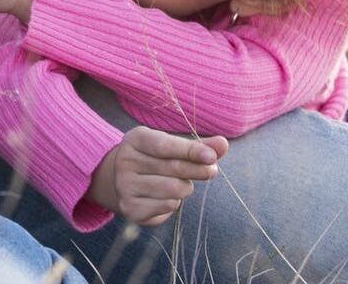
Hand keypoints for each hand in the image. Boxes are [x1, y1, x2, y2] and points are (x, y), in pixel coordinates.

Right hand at [87, 126, 228, 226]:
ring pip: (173, 189)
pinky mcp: (130, 208)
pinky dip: (175, 202)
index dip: (191, 151)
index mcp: (135, 139)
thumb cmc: (156, 159)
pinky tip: (168, 196)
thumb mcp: (173, 147)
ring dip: (185, 187)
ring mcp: (125, 186)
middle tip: (212, 171)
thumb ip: (198, 146)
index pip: (165, 146)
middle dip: (198, 170)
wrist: (125, 181)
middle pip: (172, 168)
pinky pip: (167, 206)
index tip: (212, 156)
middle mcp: (125, 161)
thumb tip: (223, 144)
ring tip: (181, 183)